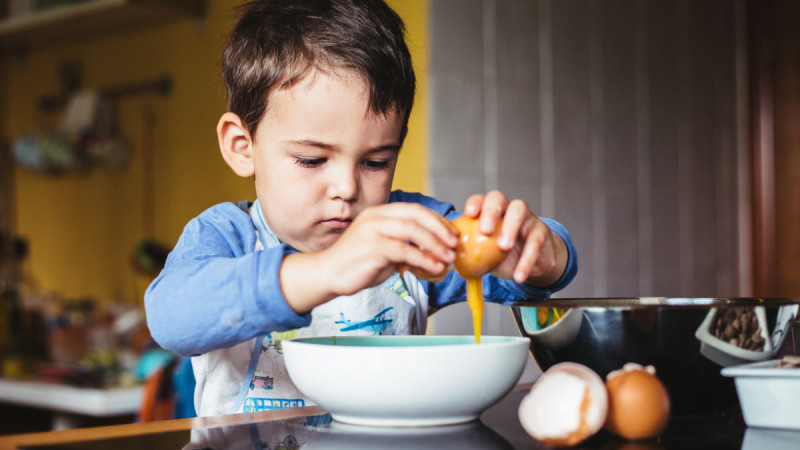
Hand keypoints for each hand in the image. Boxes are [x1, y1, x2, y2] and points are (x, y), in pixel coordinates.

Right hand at [280, 203, 456, 312]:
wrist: (328, 274)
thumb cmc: (357, 264)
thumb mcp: (385, 251)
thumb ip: (405, 247)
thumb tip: (432, 252)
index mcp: (380, 213)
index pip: (414, 210)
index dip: (436, 220)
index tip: (451, 234)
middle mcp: (376, 217)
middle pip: (416, 215)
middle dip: (440, 229)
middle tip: (454, 243)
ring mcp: (373, 230)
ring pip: (413, 231)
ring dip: (435, 244)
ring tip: (448, 258)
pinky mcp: (372, 247)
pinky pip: (405, 251)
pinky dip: (424, 259)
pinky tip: (435, 268)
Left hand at [463, 190, 566, 286]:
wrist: (529, 265)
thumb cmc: (501, 256)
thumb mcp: (484, 255)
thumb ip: (469, 254)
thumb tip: (448, 259)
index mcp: (489, 212)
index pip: (480, 200)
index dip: (475, 203)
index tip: (469, 213)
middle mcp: (507, 209)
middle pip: (498, 198)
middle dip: (490, 211)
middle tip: (485, 230)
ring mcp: (526, 217)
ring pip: (520, 209)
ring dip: (510, 227)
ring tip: (503, 247)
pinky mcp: (541, 231)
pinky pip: (535, 240)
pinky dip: (527, 259)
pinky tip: (519, 275)